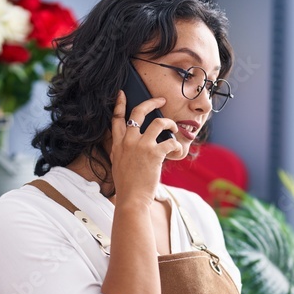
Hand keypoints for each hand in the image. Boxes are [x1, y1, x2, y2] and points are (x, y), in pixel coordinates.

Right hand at [109, 90, 179, 206]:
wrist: (131, 199)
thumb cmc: (127, 186)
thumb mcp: (117, 164)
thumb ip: (121, 150)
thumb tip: (130, 142)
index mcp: (118, 144)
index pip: (117, 119)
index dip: (120, 104)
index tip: (122, 94)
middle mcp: (128, 141)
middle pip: (138, 112)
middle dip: (151, 102)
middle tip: (160, 100)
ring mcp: (141, 146)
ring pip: (159, 122)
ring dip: (169, 123)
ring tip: (173, 128)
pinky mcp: (154, 154)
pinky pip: (170, 141)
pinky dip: (176, 146)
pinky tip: (176, 152)